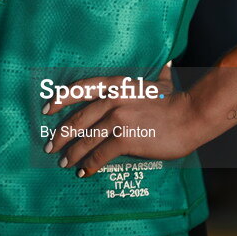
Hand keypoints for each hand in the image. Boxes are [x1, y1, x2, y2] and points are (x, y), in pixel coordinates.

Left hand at [42, 67, 198, 176]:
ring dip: (72, 153)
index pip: (81, 88)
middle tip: (50, 146)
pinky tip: (84, 172)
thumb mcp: (161, 83)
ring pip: (86, 139)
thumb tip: (167, 63)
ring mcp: (119, 119)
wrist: (190, 117)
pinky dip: (90, 165)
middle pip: (78, 118)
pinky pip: (101, 154)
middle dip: (61, 134)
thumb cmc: (176, 102)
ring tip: (64, 163)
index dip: (61, 98)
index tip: (46, 109)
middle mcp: (114, 100)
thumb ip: (158, 74)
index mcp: (117, 85)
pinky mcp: (126, 139)